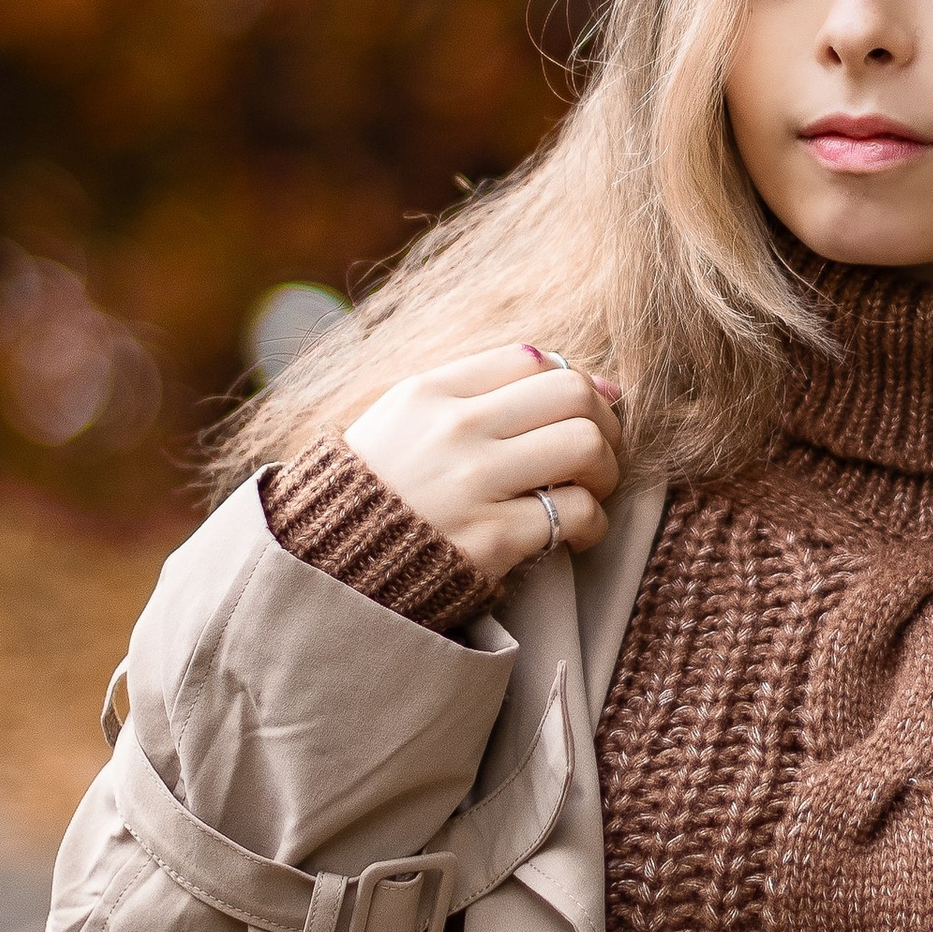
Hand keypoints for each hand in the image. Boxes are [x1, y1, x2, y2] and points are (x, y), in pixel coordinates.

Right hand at [344, 343, 623, 582]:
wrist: (326, 572)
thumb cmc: (377, 495)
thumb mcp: (402, 422)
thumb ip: (480, 395)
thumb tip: (595, 382)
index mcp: (428, 393)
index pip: (531, 359)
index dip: (571, 383)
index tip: (578, 415)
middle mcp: (454, 429)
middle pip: (572, 393)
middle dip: (603, 423)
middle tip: (597, 455)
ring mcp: (473, 482)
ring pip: (585, 446)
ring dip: (606, 471)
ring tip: (589, 493)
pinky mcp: (491, 538)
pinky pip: (576, 513)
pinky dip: (592, 525)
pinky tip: (574, 537)